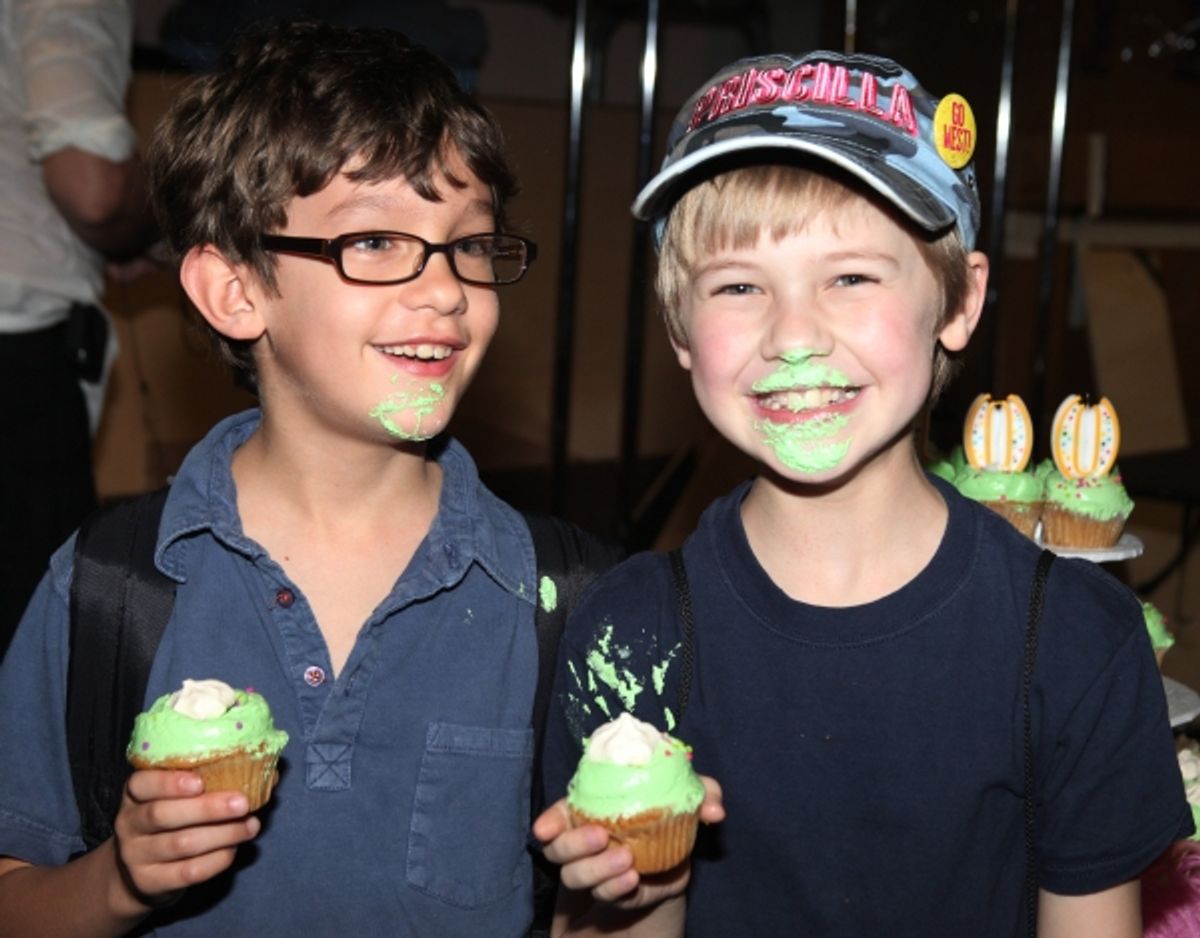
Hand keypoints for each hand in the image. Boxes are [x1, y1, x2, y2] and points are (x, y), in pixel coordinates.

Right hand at [111, 769, 261, 910]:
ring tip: (250, 826)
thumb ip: (219, 780)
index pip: (140, 783)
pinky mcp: (150, 882)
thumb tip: (271, 774)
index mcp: (136, 794)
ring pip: (180, 844)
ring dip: (222, 834)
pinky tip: (234, 849)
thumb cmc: (176, 819)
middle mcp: (129, 823)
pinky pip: (187, 872)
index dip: (168, 782)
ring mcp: (136, 855)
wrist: (142, 871)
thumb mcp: (183, 796)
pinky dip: (216, 859)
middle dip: (207, 808)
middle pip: (162, 815)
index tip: (200, 781)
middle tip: (242, 803)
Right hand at [532, 775, 723, 909]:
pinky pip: (603, 894)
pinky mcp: (611, 893)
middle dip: (572, 843)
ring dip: (595, 868)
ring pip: (572, 875)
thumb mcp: (690, 801)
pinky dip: (613, 887)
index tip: (545, 828)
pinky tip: (631, 880)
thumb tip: (715, 809)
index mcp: (594, 809)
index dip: (550, 820)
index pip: (561, 813)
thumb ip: (704, 795)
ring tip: (626, 860)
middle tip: (601, 836)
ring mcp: (596, 871)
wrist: (681, 861)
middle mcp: (587, 840)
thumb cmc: (674, 818)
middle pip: (558, 847)